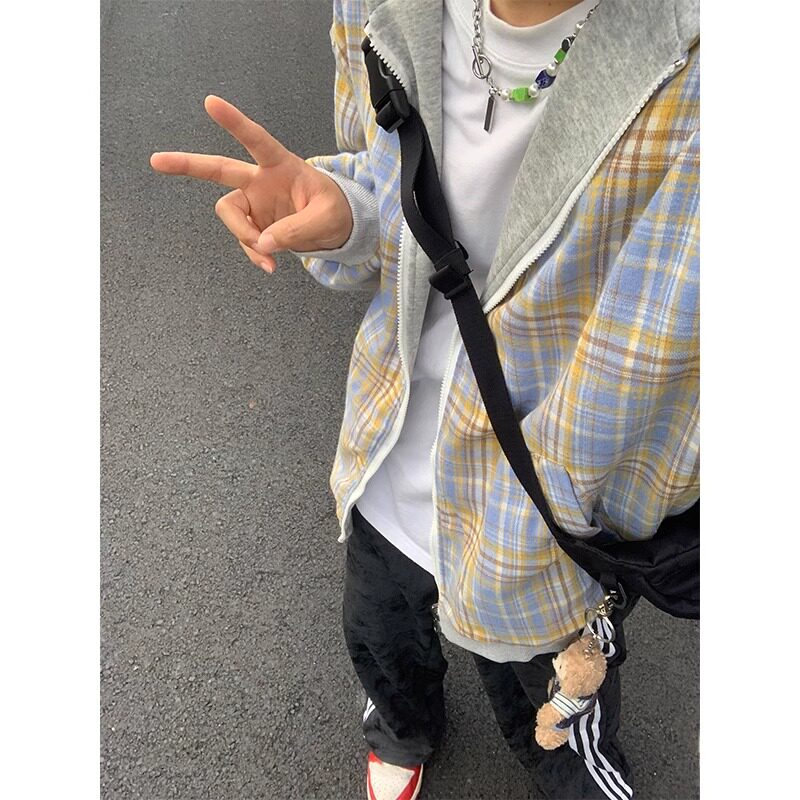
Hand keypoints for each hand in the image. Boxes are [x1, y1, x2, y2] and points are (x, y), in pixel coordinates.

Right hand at [150, 95, 353, 272]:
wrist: (337, 229)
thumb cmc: (335, 211)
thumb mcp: (327, 218)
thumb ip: (298, 230)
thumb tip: (264, 244)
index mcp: (281, 165)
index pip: (256, 140)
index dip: (234, 122)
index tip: (210, 102)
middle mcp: (261, 181)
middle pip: (218, 169)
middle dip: (187, 165)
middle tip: (156, 161)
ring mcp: (254, 203)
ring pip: (230, 216)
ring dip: (245, 236)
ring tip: (270, 255)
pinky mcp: (254, 225)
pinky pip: (244, 240)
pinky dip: (254, 254)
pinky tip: (270, 265)